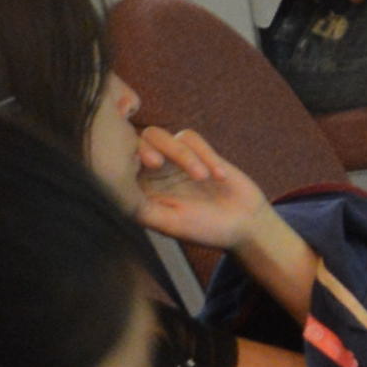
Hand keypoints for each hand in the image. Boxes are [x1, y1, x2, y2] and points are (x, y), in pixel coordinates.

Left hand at [130, 118, 283, 255]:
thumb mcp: (172, 224)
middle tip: (157, 163)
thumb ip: (144, 209)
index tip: (145, 168)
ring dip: (183, 155)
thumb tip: (118, 191)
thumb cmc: (207, 230)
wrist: (247, 225)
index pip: (120, 165)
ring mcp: (174, 160)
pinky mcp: (196, 151)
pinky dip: (205, 154)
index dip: (124, 159)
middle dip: (147, 148)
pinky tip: (220, 177)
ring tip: (203, 178)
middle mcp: (153, 173)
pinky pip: (190, 137)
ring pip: (162, 135)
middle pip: (137, 143)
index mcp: (142, 191)